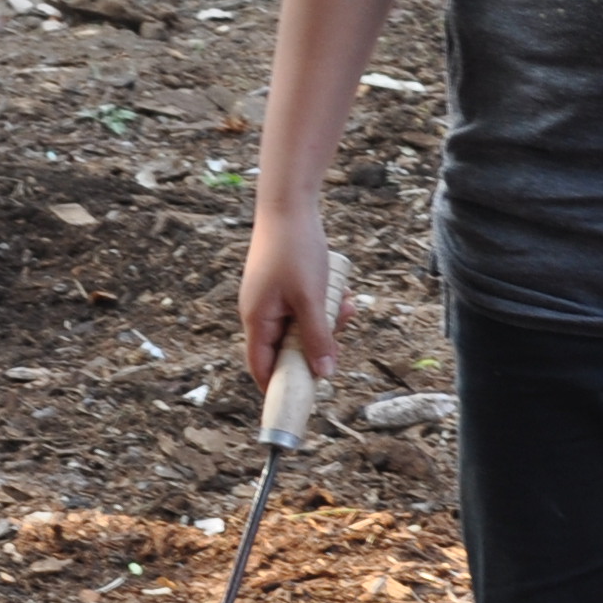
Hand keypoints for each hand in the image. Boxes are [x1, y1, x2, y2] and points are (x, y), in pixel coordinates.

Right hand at [238, 203, 341, 390]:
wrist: (289, 204)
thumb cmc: (294, 249)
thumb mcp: (311, 299)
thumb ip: (317, 338)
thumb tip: (323, 374)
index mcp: (258, 320)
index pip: (262, 368)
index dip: (280, 387)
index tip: (303, 398)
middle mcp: (260, 313)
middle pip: (287, 349)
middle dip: (317, 345)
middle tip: (340, 334)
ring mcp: (271, 299)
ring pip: (301, 326)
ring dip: (326, 321)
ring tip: (344, 305)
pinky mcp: (283, 286)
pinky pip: (305, 307)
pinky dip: (323, 304)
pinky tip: (339, 290)